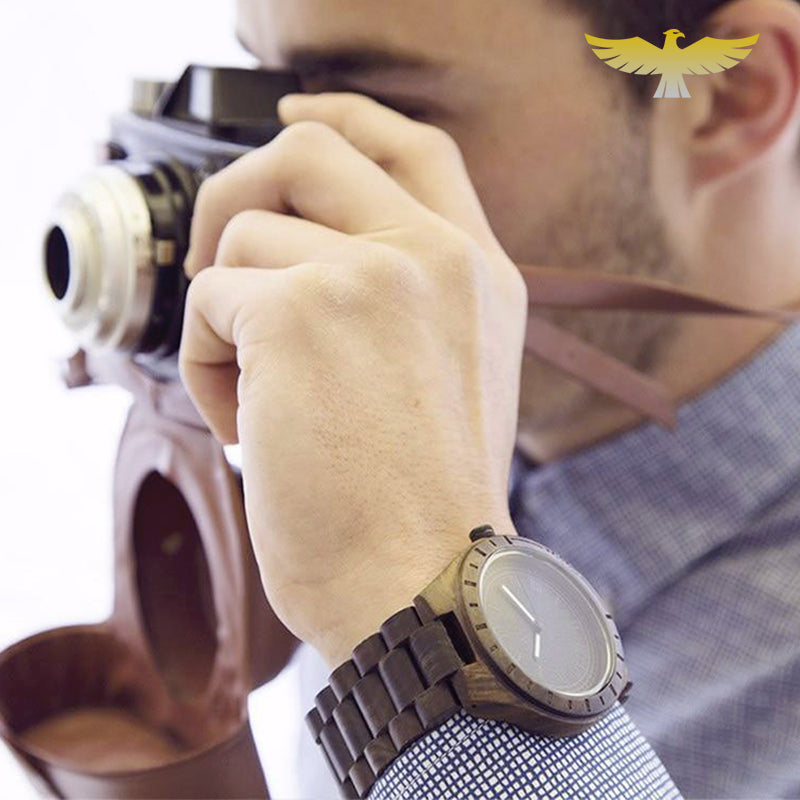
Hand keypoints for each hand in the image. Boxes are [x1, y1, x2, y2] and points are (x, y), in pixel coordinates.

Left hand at [180, 93, 527, 666]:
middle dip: (241, 193)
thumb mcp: (452, 378)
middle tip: (222, 265)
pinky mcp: (299, 314)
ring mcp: (370, 275)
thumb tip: (302, 255)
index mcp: (477, 273)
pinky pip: (209, 300)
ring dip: (225, 319)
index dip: (348, 116)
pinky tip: (251, 426)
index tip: (299, 114)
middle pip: (308, 152)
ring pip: (242, 238)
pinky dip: (207, 364)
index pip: (414, 146)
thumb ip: (403, 300)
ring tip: (258, 400)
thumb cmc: (422, 503)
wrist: (425, 585)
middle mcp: (432, 257)